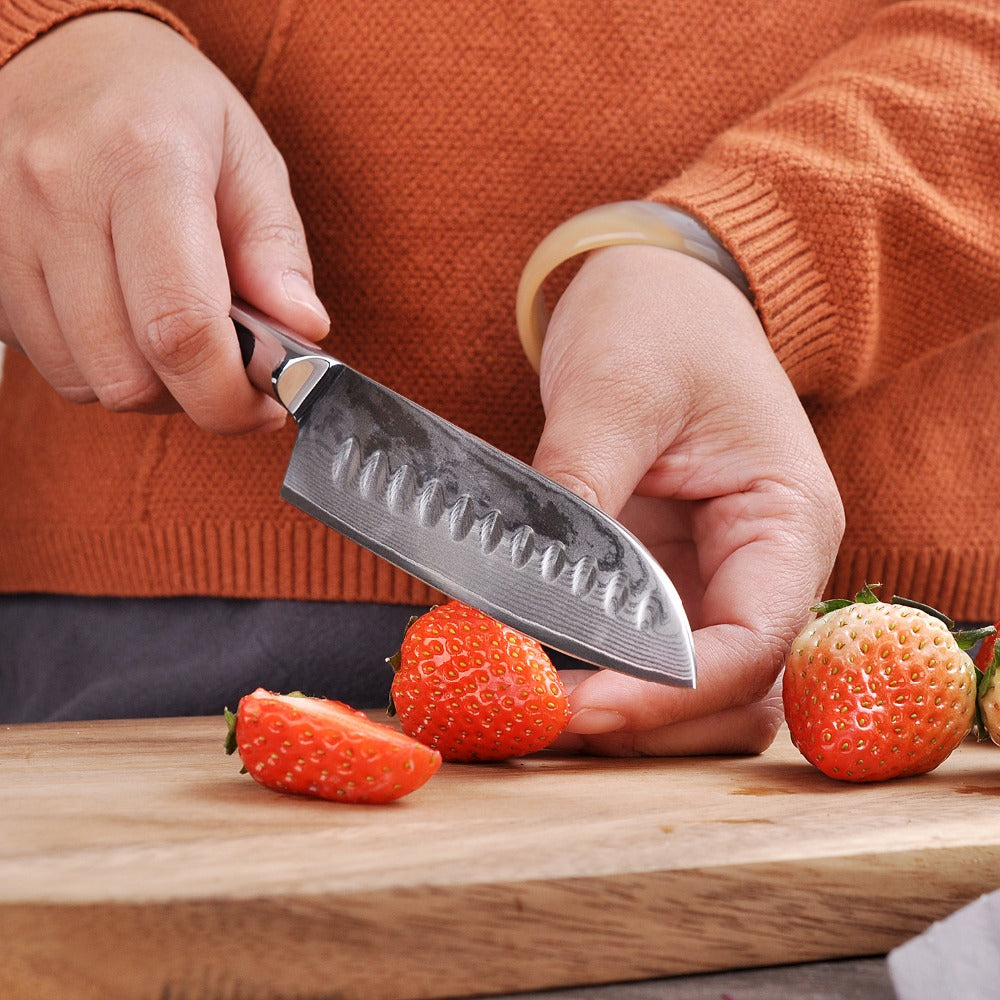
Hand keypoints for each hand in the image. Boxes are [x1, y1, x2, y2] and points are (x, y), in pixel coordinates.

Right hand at [0, 12, 329, 432]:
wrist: (59, 55)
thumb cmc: (165, 106)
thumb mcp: (249, 157)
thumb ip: (278, 250)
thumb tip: (303, 332)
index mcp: (145, 162)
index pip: (180, 327)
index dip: (227, 396)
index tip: (263, 406)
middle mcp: (60, 195)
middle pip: (128, 373)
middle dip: (193, 397)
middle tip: (228, 370)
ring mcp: (6, 229)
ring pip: (85, 379)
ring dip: (144, 384)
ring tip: (176, 336)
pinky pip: (45, 360)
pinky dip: (97, 361)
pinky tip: (123, 316)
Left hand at [532, 245, 844, 755]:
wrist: (659, 293)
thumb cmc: (659, 322)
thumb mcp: (618, 388)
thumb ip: (580, 484)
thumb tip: (525, 584)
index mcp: (788, 519)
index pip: (754, 642)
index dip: (671, 692)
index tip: (581, 705)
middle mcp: (764, 566)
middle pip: (734, 693)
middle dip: (648, 721)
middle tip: (545, 716)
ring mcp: (715, 578)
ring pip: (693, 692)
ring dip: (626, 715)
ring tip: (536, 704)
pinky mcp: (669, 580)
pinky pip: (647, 655)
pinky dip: (602, 677)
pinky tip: (541, 670)